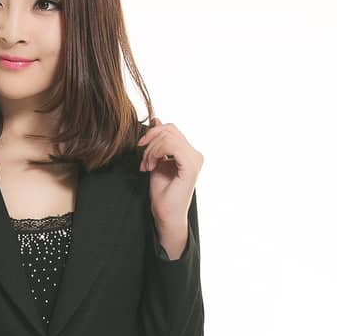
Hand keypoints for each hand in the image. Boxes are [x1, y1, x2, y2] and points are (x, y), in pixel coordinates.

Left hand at [137, 118, 202, 244]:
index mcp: (189, 152)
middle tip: (143, 161)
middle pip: (169, 130)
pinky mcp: (191, 165)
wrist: (166, 216)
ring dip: (151, 150)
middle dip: (150, 143)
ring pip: (168, 137)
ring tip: (146, 166)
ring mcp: (195, 159)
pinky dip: (156, 153)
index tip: (140, 149)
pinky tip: (151, 166)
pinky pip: (171, 146)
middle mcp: (195, 154)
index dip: (152, 134)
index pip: (171, 130)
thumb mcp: (156, 161)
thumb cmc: (162, 194)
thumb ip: (158, 142)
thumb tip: (157, 120)